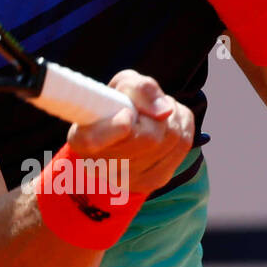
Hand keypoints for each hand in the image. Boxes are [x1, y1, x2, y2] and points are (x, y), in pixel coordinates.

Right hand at [67, 69, 193, 196]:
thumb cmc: (117, 106)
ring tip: (155, 113)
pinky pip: (183, 144)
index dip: (116, 128)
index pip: (95, 142)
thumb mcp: (120, 86)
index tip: (126, 116)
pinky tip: (168, 122)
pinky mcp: (155, 180)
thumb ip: (138, 88)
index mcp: (82, 140)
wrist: (122, 135)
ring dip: (171, 117)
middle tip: (145, 108)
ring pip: (171, 139)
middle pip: (148, 137)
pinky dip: (182, 124)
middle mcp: (102, 166)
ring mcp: (130, 179)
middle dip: (155, 114)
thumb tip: (165, 110)